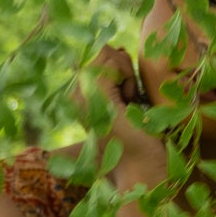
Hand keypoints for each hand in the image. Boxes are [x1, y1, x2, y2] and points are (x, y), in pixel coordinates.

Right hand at [83, 46, 169, 187]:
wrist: (140, 169)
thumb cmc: (139, 142)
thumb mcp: (125, 104)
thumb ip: (117, 78)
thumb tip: (117, 47)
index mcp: (79, 97)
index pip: (95, 56)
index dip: (116, 64)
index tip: (127, 93)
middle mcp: (74, 94)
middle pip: (99, 50)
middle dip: (122, 65)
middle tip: (130, 97)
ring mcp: (82, 94)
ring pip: (105, 52)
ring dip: (126, 72)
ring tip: (129, 100)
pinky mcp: (96, 93)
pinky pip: (113, 61)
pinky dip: (128, 76)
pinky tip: (130, 100)